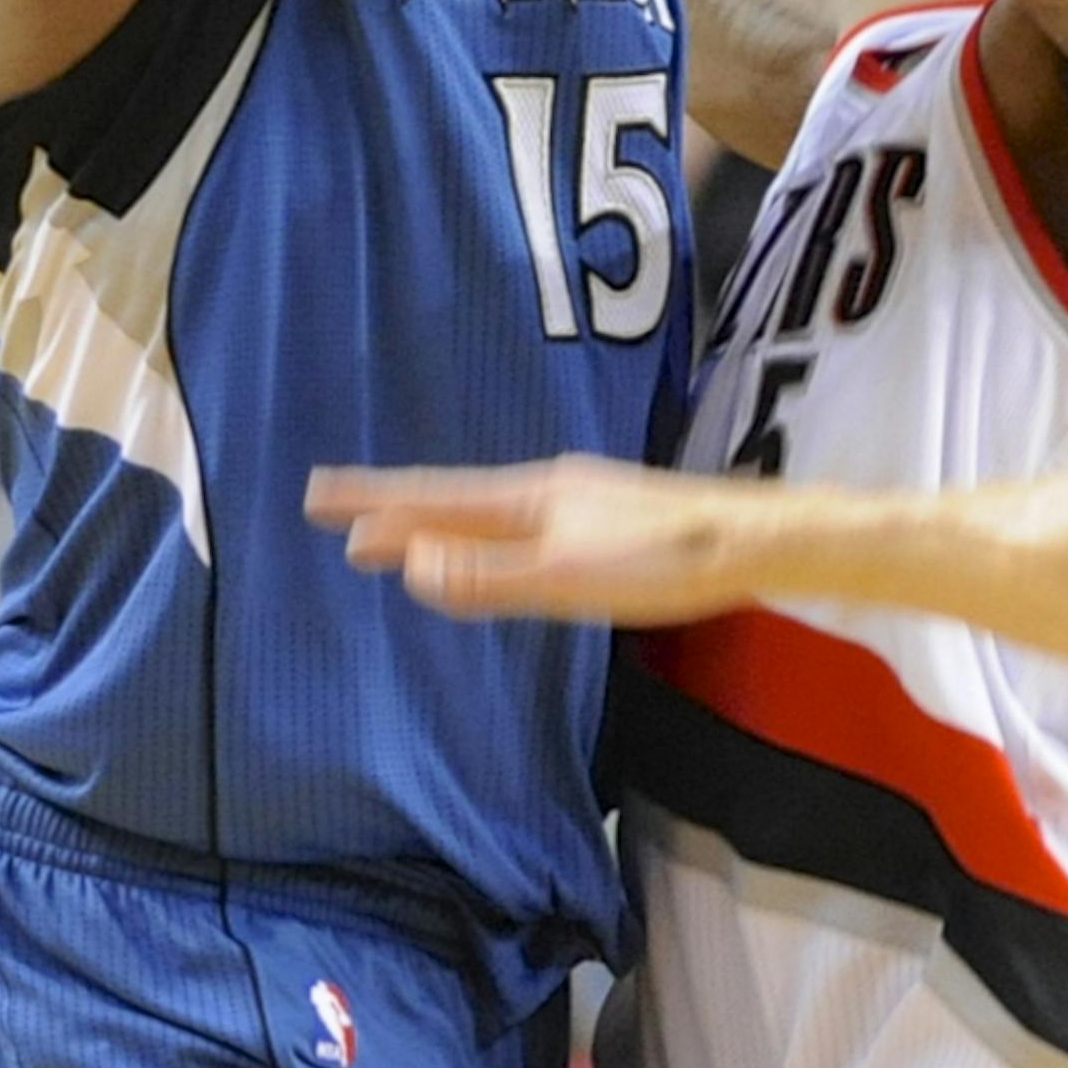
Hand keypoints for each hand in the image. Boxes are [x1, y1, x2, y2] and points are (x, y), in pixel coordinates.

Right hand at [303, 451, 752, 622]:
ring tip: (398, 525)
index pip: (431, 500)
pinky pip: (515, 518)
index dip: (374, 505)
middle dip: (389, 504)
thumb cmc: (662, 562)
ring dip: (432, 517)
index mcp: (526, 500)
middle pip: (449, 497)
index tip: (316, 500)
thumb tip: (410, 566)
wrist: (750, 539)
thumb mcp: (567, 578)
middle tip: (332, 504)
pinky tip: (493, 536)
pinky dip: (478, 527)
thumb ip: (490, 576)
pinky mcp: (602, 517)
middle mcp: (543, 489)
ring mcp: (574, 499)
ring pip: (483, 508)